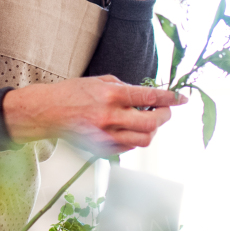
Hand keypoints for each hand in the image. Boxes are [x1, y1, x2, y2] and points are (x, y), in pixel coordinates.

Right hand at [2, 74, 187, 154]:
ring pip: (143, 140)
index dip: (170, 98)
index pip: (149, 98)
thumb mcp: (100, 81)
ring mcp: (105, 136)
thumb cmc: (72, 93)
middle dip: (165, 116)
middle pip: (151, 124)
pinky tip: (130, 129)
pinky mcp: (101, 149)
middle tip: (166, 110)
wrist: (47, 112)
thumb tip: (147, 95)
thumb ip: (125, 88)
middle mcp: (109, 117)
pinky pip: (129, 148)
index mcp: (110, 96)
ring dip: (152, 130)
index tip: (181, 98)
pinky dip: (135, 138)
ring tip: (148, 120)